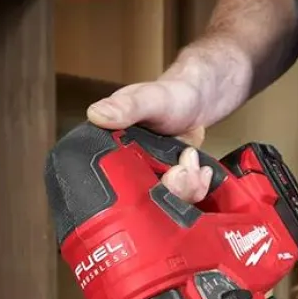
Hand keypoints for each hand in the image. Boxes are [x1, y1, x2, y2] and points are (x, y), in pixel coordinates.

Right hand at [87, 80, 211, 202]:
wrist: (196, 102)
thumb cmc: (170, 95)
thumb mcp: (148, 98)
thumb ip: (126, 108)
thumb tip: (96, 114)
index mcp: (108, 150)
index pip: (108, 182)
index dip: (130, 190)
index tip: (157, 176)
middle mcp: (125, 168)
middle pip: (139, 199)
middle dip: (166, 190)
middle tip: (180, 170)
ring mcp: (148, 178)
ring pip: (162, 203)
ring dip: (184, 189)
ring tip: (191, 161)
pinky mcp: (168, 184)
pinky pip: (179, 200)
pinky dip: (194, 189)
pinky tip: (201, 171)